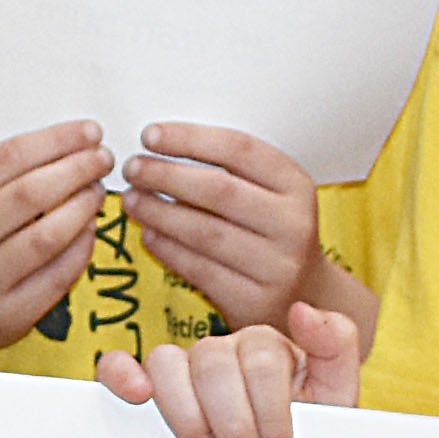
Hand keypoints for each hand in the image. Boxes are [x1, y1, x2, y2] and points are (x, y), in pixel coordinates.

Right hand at [0, 119, 109, 364]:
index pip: (9, 157)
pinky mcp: (7, 313)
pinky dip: (81, 249)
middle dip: (77, 169)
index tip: (88, 133)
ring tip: (96, 193)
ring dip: (83, 207)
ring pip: (48, 235)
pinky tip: (88, 231)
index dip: (57, 140)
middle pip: (31, 192)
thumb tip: (69, 148)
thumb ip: (4, 176)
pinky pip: (58, 275)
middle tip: (101, 160)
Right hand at [97, 299, 361, 437]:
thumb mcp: (338, 392)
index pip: (259, 358)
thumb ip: (336, 345)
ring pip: (167, 362)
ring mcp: (183, 366)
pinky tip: (137, 396)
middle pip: (213, 362)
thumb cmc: (307, 429)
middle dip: (232, 419)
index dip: (270, 408)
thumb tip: (301, 310)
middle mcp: (222, 348)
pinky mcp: (148, 387)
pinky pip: (120, 365)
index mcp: (267, 345)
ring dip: (184, 410)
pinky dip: (122, 374)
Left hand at [120, 121, 327, 329]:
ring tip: (132, 200)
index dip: (190, 140)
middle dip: (166, 176)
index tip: (151, 135)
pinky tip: (149, 234)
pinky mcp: (254, 301)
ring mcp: (276, 266)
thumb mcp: (270, 195)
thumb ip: (231, 171)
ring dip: (160, 213)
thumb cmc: (273, 234)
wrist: (305, 295)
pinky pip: (200, 270)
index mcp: (296, 185)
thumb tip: (163, 149)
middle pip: (219, 191)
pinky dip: (168, 250)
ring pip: (205, 233)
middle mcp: (292, 224)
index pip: (239, 150)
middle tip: (133, 168)